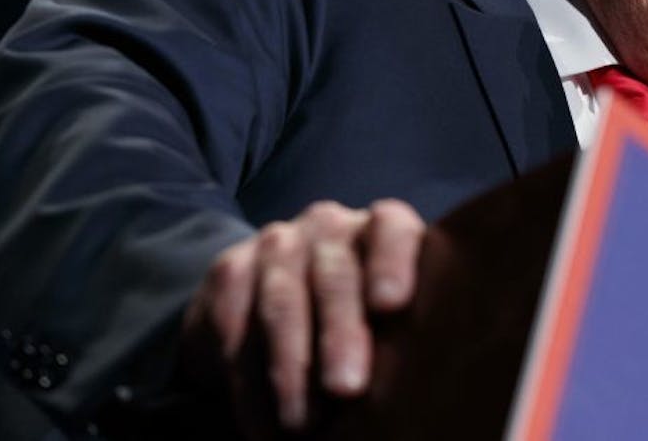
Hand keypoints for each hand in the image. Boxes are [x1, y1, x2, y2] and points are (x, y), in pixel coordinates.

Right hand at [181, 198, 425, 437]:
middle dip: (340, 333)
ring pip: (282, 302)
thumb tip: (417, 387)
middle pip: (335, 275)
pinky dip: (249, 384)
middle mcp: (328, 227)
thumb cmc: (359, 319)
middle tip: (347, 386)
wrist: (273, 300)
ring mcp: (277, 244)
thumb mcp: (387, 319)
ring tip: (301, 424)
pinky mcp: (231, 270)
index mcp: (379, 230)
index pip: (391, 228)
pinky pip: (236, 328)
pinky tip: (263, 426)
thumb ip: (403, 333)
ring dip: (292, 368)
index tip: (391, 304)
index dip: (392, 260)